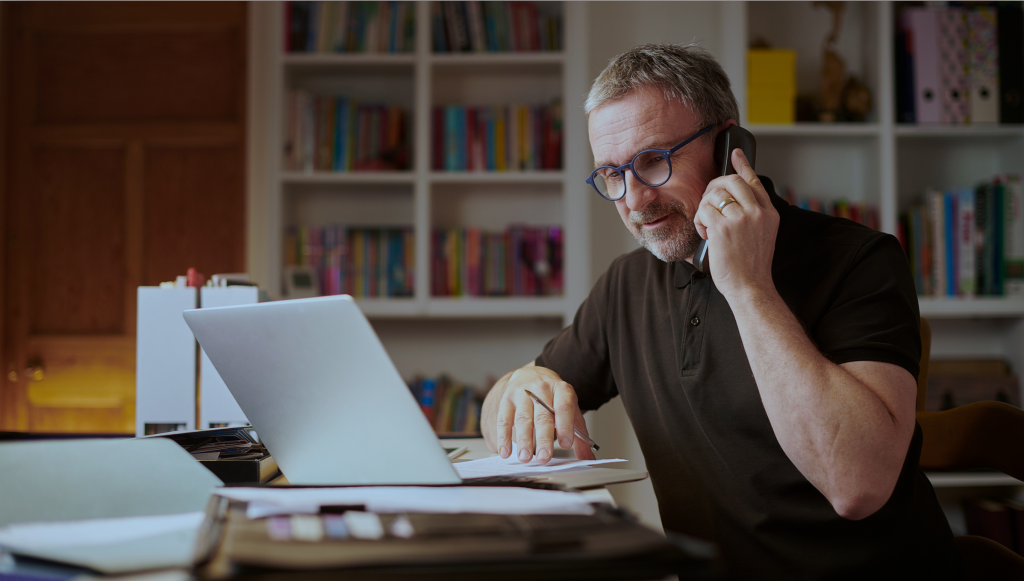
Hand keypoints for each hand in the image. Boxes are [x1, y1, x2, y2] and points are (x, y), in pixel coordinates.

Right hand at [493, 365, 595, 463]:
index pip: (564, 406)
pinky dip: (503, 437)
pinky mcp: (507, 399)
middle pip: (543, 416)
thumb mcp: (570, 410)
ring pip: (522, 418)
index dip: (565, 425)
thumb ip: (580, 435)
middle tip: (544, 458)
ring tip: (525, 458)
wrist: (531, 375)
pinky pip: (504, 419)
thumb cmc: (553, 398)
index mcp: (562, 389)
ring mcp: (522, 393)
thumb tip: (589, 458)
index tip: (567, 444)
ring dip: (523, 440)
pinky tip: (505, 451)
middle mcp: (541, 388)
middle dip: (543, 438)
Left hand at [693, 149, 779, 299]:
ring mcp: (741, 219)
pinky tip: (706, 235)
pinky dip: (699, 223)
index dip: (743, 165)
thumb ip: (753, 215)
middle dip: (713, 188)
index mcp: (769, 213)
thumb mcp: (763, 235)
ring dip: (704, 210)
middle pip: (731, 182)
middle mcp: (757, 212)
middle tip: (707, 203)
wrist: (750, 287)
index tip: (735, 154)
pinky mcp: (723, 228)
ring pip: (713, 196)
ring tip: (708, 227)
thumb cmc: (752, 265)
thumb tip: (731, 198)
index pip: (754, 181)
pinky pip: (703, 212)